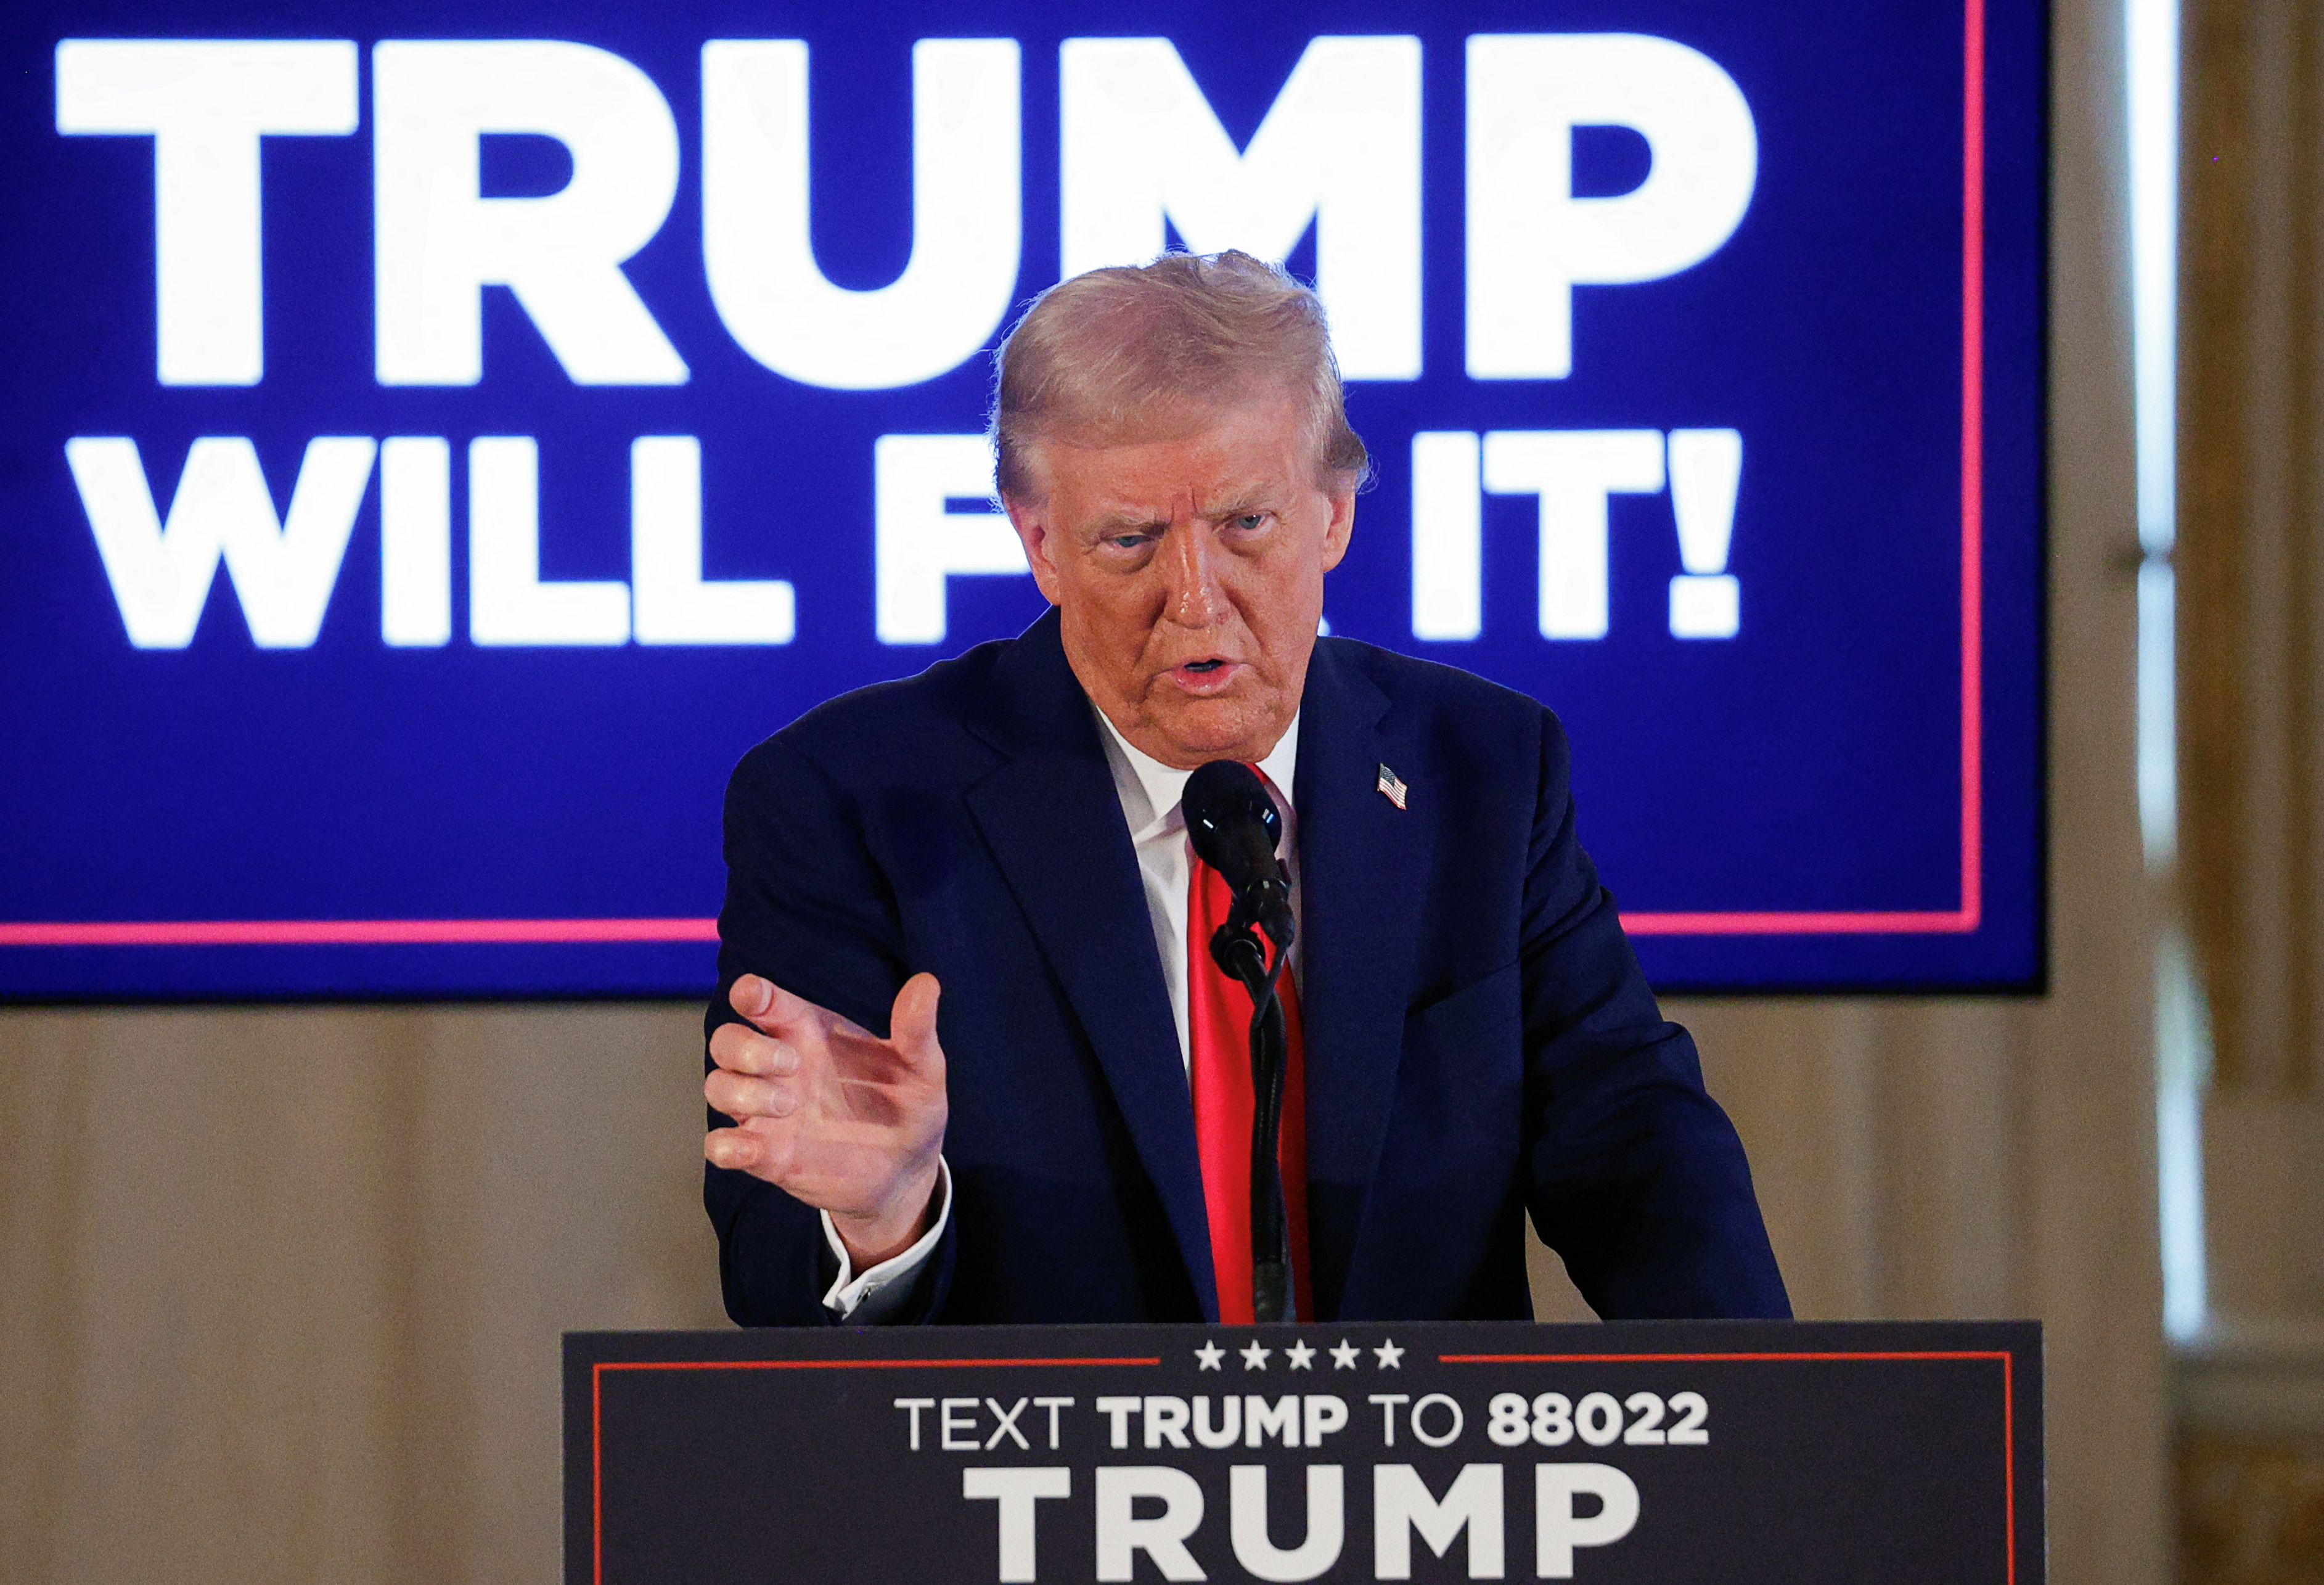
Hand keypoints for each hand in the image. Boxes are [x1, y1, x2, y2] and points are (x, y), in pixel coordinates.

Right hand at [705, 973, 947, 1269]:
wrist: (907, 1171)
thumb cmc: (909, 1106)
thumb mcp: (922, 1068)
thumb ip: (916, 1030)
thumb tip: (927, 983)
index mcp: (812, 1033)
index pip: (764, 1001)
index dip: (751, 993)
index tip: (755, 996)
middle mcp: (781, 1068)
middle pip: (727, 1040)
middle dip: (745, 1047)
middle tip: (792, 1064)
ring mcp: (768, 1111)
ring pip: (718, 1087)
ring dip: (741, 1092)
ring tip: (789, 1106)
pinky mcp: (766, 1155)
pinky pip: (719, 1146)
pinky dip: (725, 1146)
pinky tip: (752, 1149)